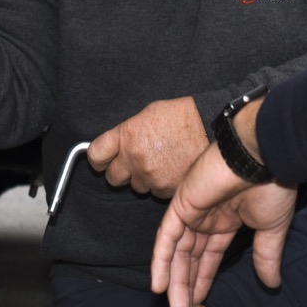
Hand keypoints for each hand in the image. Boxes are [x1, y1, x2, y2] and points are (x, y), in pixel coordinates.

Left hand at [86, 97, 206, 196]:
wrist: (211, 127)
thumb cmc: (182, 116)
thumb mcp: (147, 114)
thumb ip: (127, 132)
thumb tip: (115, 145)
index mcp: (127, 136)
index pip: (95, 155)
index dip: (98, 159)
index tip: (101, 160)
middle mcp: (135, 158)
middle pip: (112, 177)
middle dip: (120, 171)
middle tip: (133, 163)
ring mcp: (151, 176)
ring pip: (135, 187)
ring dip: (143, 179)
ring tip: (160, 162)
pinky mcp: (166, 189)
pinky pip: (155, 192)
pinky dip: (160, 185)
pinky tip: (171, 169)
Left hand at [151, 149, 298, 306]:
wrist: (265, 154)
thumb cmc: (273, 184)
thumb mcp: (272, 228)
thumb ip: (266, 256)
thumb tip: (272, 284)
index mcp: (228, 219)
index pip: (209, 255)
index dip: (203, 279)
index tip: (199, 304)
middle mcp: (207, 216)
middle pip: (190, 256)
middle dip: (186, 285)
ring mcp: (193, 209)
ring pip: (177, 251)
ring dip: (174, 280)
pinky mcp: (182, 204)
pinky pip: (166, 237)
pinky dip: (160, 260)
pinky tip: (158, 284)